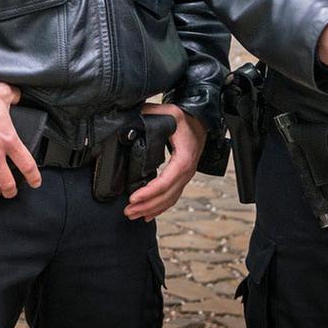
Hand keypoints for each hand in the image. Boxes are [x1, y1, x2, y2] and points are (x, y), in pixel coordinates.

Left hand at [124, 103, 204, 221]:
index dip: (149, 192)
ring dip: (152, 209)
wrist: (200, 121)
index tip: (133, 198)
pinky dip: (161, 207)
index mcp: (184, 158)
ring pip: (170, 199)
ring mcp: (186, 176)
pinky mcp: (182, 178)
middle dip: (146, 205)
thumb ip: (147, 114)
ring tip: (134, 214)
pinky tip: (148, 214)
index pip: (166, 181)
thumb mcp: (168, 113)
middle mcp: (187, 171)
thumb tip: (128, 119)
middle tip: (128, 211)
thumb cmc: (184, 118)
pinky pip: (173, 197)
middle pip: (167, 195)